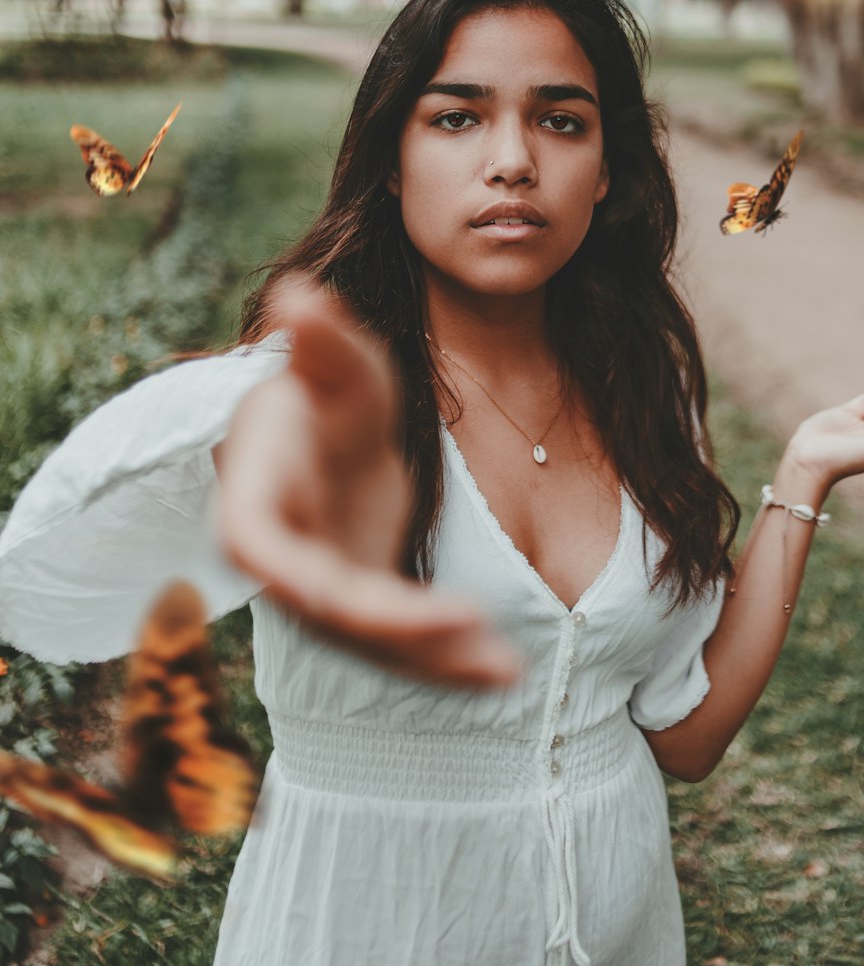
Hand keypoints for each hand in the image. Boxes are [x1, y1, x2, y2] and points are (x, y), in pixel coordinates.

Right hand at [213, 279, 519, 688]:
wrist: (331, 435)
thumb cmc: (324, 391)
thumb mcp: (333, 362)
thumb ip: (321, 340)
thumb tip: (298, 294)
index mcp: (256, 500)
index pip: (257, 549)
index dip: (301, 579)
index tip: (346, 599)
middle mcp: (283, 562)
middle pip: (330, 609)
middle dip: (395, 628)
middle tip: (468, 632)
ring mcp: (323, 593)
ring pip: (374, 642)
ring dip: (435, 662)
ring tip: (505, 671)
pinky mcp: (365, 609)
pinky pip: (403, 643)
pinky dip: (448, 659)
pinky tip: (504, 670)